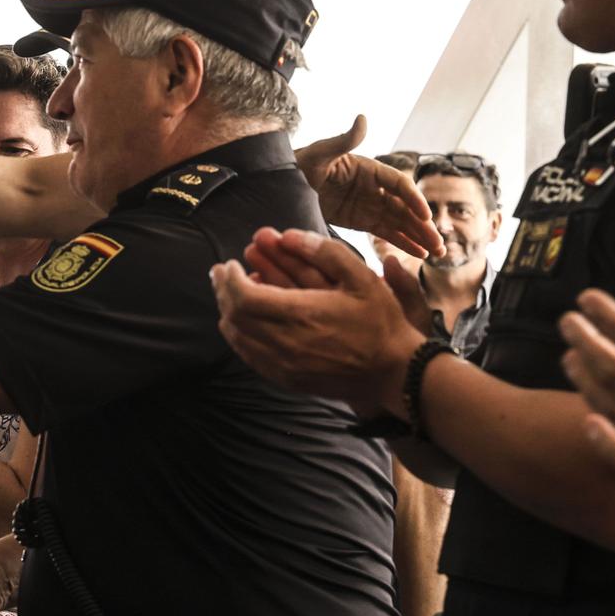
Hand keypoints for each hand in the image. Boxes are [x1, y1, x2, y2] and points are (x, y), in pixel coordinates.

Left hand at [210, 227, 423, 410]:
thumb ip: (325, 252)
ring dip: (227, 313)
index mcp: (300, 315)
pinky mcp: (287, 380)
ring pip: (238, 339)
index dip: (230, 279)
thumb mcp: (362, 278)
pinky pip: (250, 358)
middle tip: (220, 273)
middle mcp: (285, 343)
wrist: (394, 373)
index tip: (230, 264)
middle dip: (222, 291)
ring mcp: (284, 366)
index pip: (244, 296)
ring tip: (227, 294)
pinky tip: (242, 324)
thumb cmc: (381, 322)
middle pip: (234, 316)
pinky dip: (239, 337)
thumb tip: (290, 235)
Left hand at [294, 117, 442, 259]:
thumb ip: (343, 140)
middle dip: (423, 226)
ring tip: (438, 254)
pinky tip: (419, 254)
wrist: (282, 183)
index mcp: (369, 169)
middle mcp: (374, 187)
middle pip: (405, 207)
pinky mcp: (361, 221)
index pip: (399, 184)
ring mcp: (369, 205)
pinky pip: (386, 232)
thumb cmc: (300, 164)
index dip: (414, 199)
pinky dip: (403, 242)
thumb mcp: (320, 153)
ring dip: (419, 237)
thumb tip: (362, 118)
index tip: (425, 216)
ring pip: (400, 222)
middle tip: (440, 244)